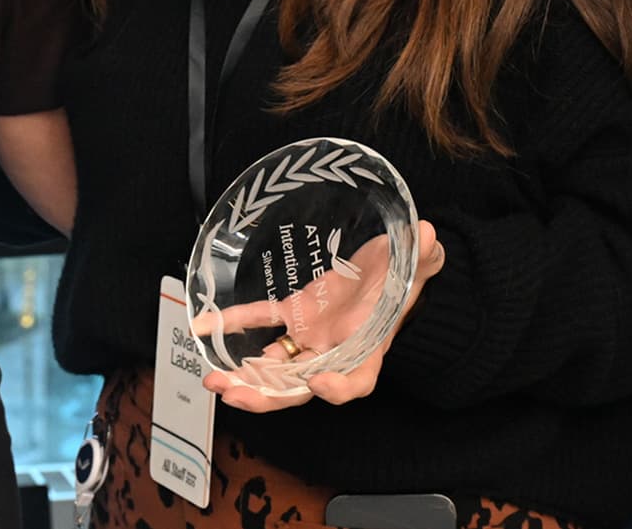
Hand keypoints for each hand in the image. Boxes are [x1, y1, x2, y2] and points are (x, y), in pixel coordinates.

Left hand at [200, 220, 442, 412]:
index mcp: (368, 347)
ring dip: (245, 376)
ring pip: (276, 365)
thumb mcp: (420, 263)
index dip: (338, 388)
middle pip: (300, 386)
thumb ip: (424, 254)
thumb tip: (428, 235)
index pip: (357, 380)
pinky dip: (235, 322)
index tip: (321, 384)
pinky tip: (204, 324)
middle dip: (268, 396)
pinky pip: (262, 319)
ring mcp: (312, 334)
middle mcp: (335, 350)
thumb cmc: (407, 273)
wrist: (390, 267)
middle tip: (237, 396)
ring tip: (214, 382)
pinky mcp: (295, 311)